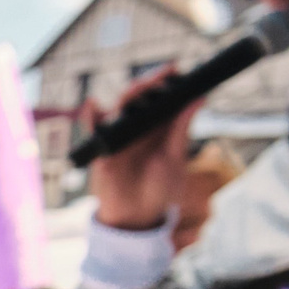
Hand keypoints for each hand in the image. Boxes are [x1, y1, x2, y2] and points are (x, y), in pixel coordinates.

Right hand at [88, 69, 204, 231]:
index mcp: (161, 128)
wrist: (137, 218)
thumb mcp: (175, 159)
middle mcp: (140, 128)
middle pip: (141, 97)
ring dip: (128, 95)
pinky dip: (91, 116)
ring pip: (120, 108)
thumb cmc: (159, 191)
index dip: (169, 82)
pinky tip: (93, 104)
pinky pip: (94, 128)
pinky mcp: (103, 149)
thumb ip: (181, 130)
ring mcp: (120, 137)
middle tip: (162, 75)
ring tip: (137, 89)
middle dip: (150, 83)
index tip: (177, 70)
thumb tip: (198, 99)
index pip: (164, 98)